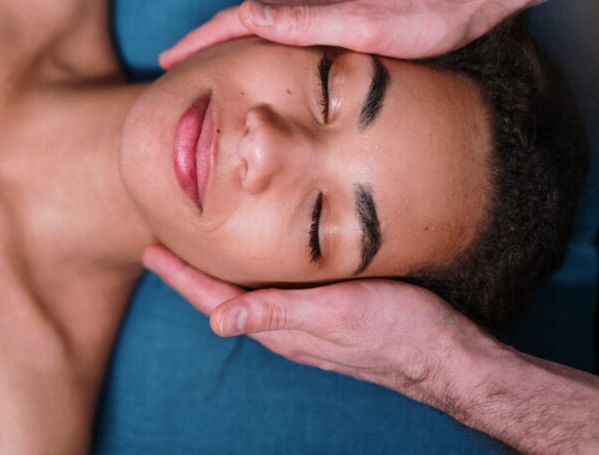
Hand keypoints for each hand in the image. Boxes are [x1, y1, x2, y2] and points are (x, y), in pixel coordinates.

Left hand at [142, 244, 497, 399]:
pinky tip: (263, 258)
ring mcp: (308, 322)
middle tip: (163, 243)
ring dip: (220, 272)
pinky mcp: (330, 312)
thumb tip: (217, 323)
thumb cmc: (396, 331)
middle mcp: (287, 325)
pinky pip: (277, 290)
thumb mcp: (335, 315)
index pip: (215, 299)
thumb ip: (278, 314)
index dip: (181, 275)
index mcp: (280, 326)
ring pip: (250, 293)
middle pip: (224, 295)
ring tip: (199, 248)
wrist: (448, 355)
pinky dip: (256, 271)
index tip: (150, 250)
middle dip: (192, 271)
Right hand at [159, 0, 581, 68]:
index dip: (198, 41)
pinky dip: (267, 38)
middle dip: (205, 41)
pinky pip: (291, 24)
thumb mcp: (361, 24)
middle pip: (243, 20)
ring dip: (233, 39)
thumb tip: (243, 15)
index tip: (167, 61)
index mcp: (305, 5)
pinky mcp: (346, 9)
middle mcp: (311, 0)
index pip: (235, 21)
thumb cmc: (422, 13)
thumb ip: (303, 21)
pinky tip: (274, 49)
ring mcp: (328, 3)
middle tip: (176, 64)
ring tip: (212, 60)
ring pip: (266, 22)